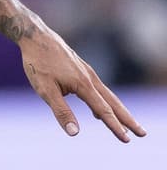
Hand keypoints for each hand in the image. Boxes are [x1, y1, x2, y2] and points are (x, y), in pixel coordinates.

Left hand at [20, 26, 146, 141]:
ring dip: (118, 111)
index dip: (115, 127)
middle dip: (128, 120)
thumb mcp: (45, 89)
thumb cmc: (38, 63)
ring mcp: (87, 72)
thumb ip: (61, 111)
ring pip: (107, 95)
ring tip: (127, 125)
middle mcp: (90, 78)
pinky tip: (97, 110)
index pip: (103, 111)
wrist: (35, 36)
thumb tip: (74, 133)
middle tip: (142, 133)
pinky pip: (97, 89)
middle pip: (113, 103)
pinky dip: (103, 101)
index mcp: (83, 85)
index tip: (127, 140)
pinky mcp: (81, 68)